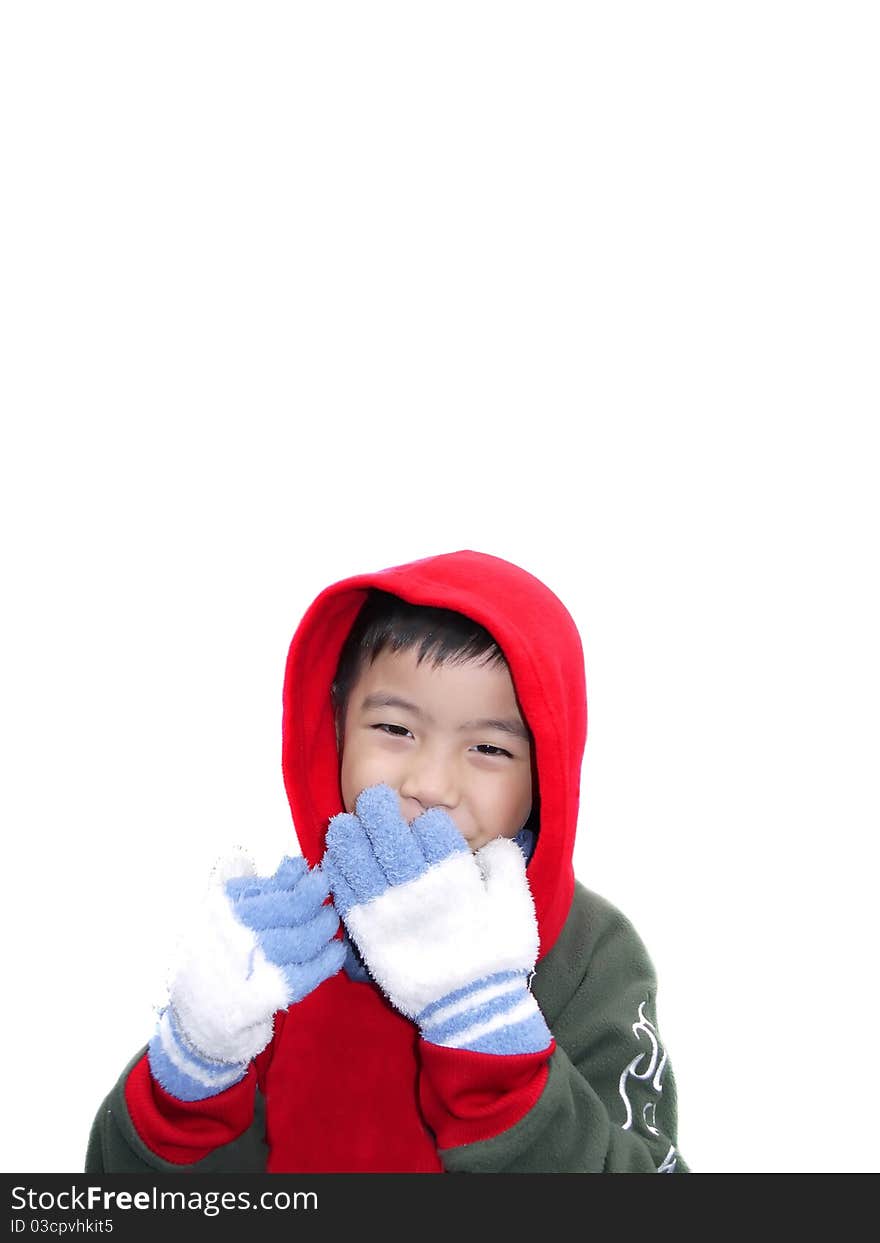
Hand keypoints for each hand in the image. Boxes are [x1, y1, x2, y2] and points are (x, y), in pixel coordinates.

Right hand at [148, 853, 345, 1099]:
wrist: (196, 1016)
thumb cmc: (212, 955)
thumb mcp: (218, 913)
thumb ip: (246, 885)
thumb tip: (282, 862)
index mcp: (223, 909)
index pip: (271, 886)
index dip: (298, 878)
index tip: (310, 876)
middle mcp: (236, 934)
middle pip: (292, 908)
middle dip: (316, 898)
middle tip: (325, 898)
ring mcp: (252, 966)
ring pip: (304, 938)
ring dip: (324, 927)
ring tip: (329, 922)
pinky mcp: (267, 995)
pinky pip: (308, 972)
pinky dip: (328, 959)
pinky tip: (335, 951)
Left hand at [322, 783, 551, 1055]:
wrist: (471, 1009)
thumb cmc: (499, 956)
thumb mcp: (518, 904)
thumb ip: (507, 865)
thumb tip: (496, 844)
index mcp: (454, 874)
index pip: (431, 827)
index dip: (427, 821)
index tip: (424, 824)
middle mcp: (417, 884)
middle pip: (391, 833)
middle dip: (380, 811)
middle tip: (374, 799)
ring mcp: (389, 908)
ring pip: (362, 860)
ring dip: (351, 837)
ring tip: (344, 823)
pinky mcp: (368, 933)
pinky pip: (347, 894)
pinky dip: (339, 874)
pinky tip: (334, 860)